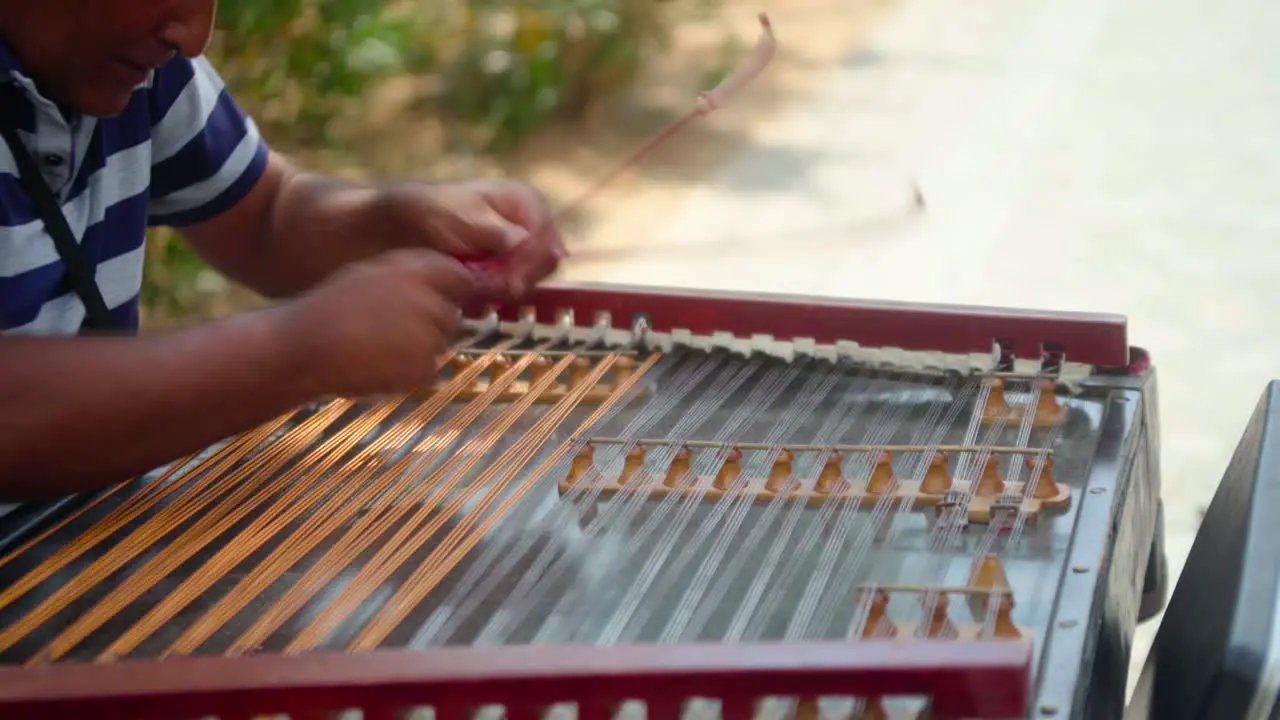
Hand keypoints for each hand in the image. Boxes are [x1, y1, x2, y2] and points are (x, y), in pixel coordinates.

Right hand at [273, 248, 476, 396]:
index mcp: (415, 269)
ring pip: (439, 343)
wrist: (307, 347)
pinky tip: (379, 365)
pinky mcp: (421, 368)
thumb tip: (444, 284)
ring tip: (381, 347)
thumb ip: (412, 275)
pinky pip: (426, 369)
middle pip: (450, 314)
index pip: (458, 276)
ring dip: (420, 347)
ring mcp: (427, 336)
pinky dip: (409, 371)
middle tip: (397, 330)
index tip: (445, 298)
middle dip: (433, 322)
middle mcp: (427, 300)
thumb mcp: (372, 274)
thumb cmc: (331, 308)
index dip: (453, 289)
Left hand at [381, 178, 568, 299]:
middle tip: (499, 287)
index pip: (545, 234)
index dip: (533, 259)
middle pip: (547, 257)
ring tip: (485, 286)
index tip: (512, 280)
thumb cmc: (431, 213)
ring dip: (513, 284)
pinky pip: (519, 283)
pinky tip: (483, 289)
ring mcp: (520, 246)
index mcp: (524, 200)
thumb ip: (496, 231)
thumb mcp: (463, 218)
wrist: (399, 228)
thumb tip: (524, 242)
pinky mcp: (507, 266)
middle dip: (524, 274)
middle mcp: (529, 222)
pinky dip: (503, 289)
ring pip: (535, 274)